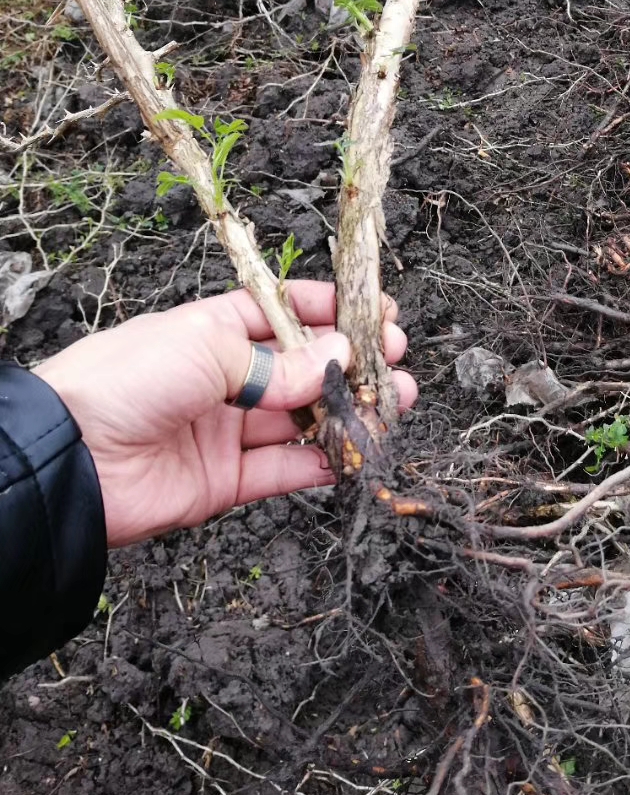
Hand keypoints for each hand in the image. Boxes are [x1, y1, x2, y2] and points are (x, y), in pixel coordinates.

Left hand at [35, 280, 415, 547]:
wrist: (70, 459)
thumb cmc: (126, 379)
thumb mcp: (207, 348)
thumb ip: (281, 362)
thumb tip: (342, 359)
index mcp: (214, 330)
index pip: (285, 313)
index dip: (331, 313)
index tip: (378, 316)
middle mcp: (225, 377)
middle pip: (303, 368)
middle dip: (353, 365)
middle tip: (395, 365)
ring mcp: (227, 430)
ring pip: (302, 419)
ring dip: (350, 413)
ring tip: (394, 405)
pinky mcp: (226, 481)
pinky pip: (285, 470)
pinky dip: (322, 463)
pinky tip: (357, 452)